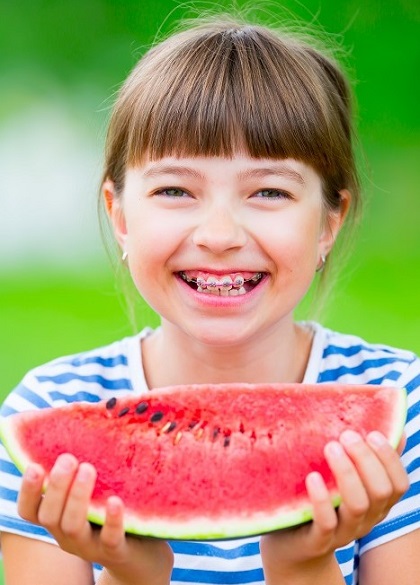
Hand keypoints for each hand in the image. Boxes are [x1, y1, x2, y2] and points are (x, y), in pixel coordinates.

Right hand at [18, 454, 172, 584]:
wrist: (143, 552)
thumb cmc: (111, 511)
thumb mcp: (94, 493)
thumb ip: (83, 469)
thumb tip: (84, 416)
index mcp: (59, 518)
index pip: (30, 510)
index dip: (27, 491)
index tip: (35, 466)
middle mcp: (68, 535)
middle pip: (50, 516)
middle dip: (56, 486)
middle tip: (68, 458)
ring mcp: (90, 546)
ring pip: (72, 527)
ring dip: (77, 498)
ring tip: (88, 469)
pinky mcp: (116, 551)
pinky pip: (110, 540)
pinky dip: (111, 520)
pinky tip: (115, 500)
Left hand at [260, 430, 408, 579]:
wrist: (291, 545)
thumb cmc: (319, 500)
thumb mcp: (343, 480)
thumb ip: (365, 458)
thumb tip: (392, 425)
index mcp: (376, 503)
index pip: (398, 483)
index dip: (390, 458)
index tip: (372, 433)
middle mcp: (365, 519)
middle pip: (380, 491)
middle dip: (366, 460)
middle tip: (345, 435)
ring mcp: (343, 532)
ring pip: (357, 505)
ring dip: (347, 472)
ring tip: (330, 446)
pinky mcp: (318, 540)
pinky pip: (326, 523)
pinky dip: (321, 498)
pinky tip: (313, 477)